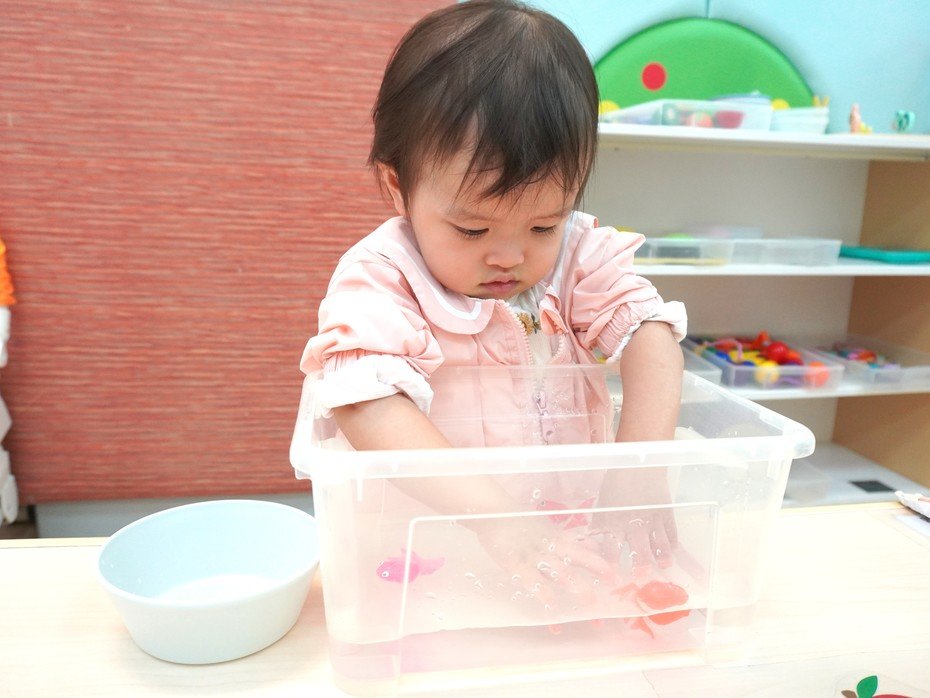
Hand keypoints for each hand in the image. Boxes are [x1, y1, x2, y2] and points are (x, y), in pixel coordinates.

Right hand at [471, 514, 618, 608]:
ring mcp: (535, 555)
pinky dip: (544, 593)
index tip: (617, 578)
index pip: (585, 550)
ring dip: (577, 586)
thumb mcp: (548, 528)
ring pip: (561, 571)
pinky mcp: (516, 564)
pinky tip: (552, 606)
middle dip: (597, 573)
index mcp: (558, 538)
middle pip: (580, 559)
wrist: (492, 511)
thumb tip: (594, 545)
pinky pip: (533, 580)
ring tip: (590, 602)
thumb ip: (570, 540)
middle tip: (613, 587)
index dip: (601, 564)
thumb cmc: (519, 521)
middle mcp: (551, 546)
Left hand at [589, 468, 678, 576]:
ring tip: (663, 566)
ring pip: (659, 544)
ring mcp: (652, 519)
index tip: (612, 575)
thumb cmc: (616, 483)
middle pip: (638, 549)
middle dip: (640, 564)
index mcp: (614, 521)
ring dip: (661, 557)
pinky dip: (672, 543)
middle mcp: (633, 523)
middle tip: (641, 575)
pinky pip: (671, 532)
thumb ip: (601, 523)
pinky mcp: (666, 513)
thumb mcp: (603, 503)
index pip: (611, 547)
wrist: (638, 463)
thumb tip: (592, 540)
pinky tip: (671, 550)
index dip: (611, 562)